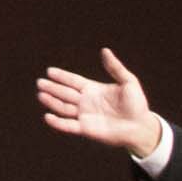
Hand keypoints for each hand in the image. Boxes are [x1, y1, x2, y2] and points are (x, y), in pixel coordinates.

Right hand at [33, 49, 160, 151]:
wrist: (141, 126)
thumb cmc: (137, 104)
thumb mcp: (128, 82)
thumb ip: (115, 67)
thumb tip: (105, 50)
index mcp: (93, 89)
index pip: (73, 81)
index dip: (62, 76)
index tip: (49, 71)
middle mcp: (86, 102)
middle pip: (65, 93)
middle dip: (52, 88)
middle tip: (40, 82)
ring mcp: (85, 116)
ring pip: (63, 107)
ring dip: (51, 102)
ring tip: (41, 95)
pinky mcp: (86, 129)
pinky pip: (68, 125)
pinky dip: (57, 123)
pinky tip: (47, 116)